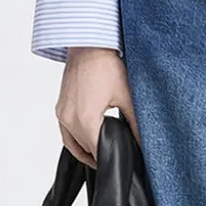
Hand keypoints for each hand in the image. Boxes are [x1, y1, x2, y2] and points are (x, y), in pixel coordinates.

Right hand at [56, 46, 140, 168]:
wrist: (88, 44)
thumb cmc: (106, 65)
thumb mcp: (126, 97)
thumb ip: (135, 124)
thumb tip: (145, 143)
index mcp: (85, 120)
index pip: (98, 152)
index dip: (111, 159)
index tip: (122, 161)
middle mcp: (69, 119)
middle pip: (86, 149)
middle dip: (101, 153)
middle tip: (119, 154)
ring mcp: (62, 113)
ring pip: (74, 143)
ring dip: (87, 149)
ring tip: (106, 152)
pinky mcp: (60, 107)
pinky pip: (66, 133)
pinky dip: (76, 140)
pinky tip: (89, 140)